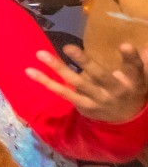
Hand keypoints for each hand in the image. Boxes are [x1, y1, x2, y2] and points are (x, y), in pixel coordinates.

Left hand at [29, 37, 147, 125]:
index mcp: (133, 82)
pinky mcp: (82, 105)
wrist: (125, 121)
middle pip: (99, 75)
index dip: (131, 57)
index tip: (124, 44)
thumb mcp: (139, 77)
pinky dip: (46, 82)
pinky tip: (30, 71)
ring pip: (76, 83)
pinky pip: (62, 92)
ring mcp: (97, 100)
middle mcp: (115, 91)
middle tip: (69, 46)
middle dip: (84, 62)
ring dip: (57, 68)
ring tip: (40, 54)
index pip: (134, 68)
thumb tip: (145, 45)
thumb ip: (139, 61)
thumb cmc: (131, 90)